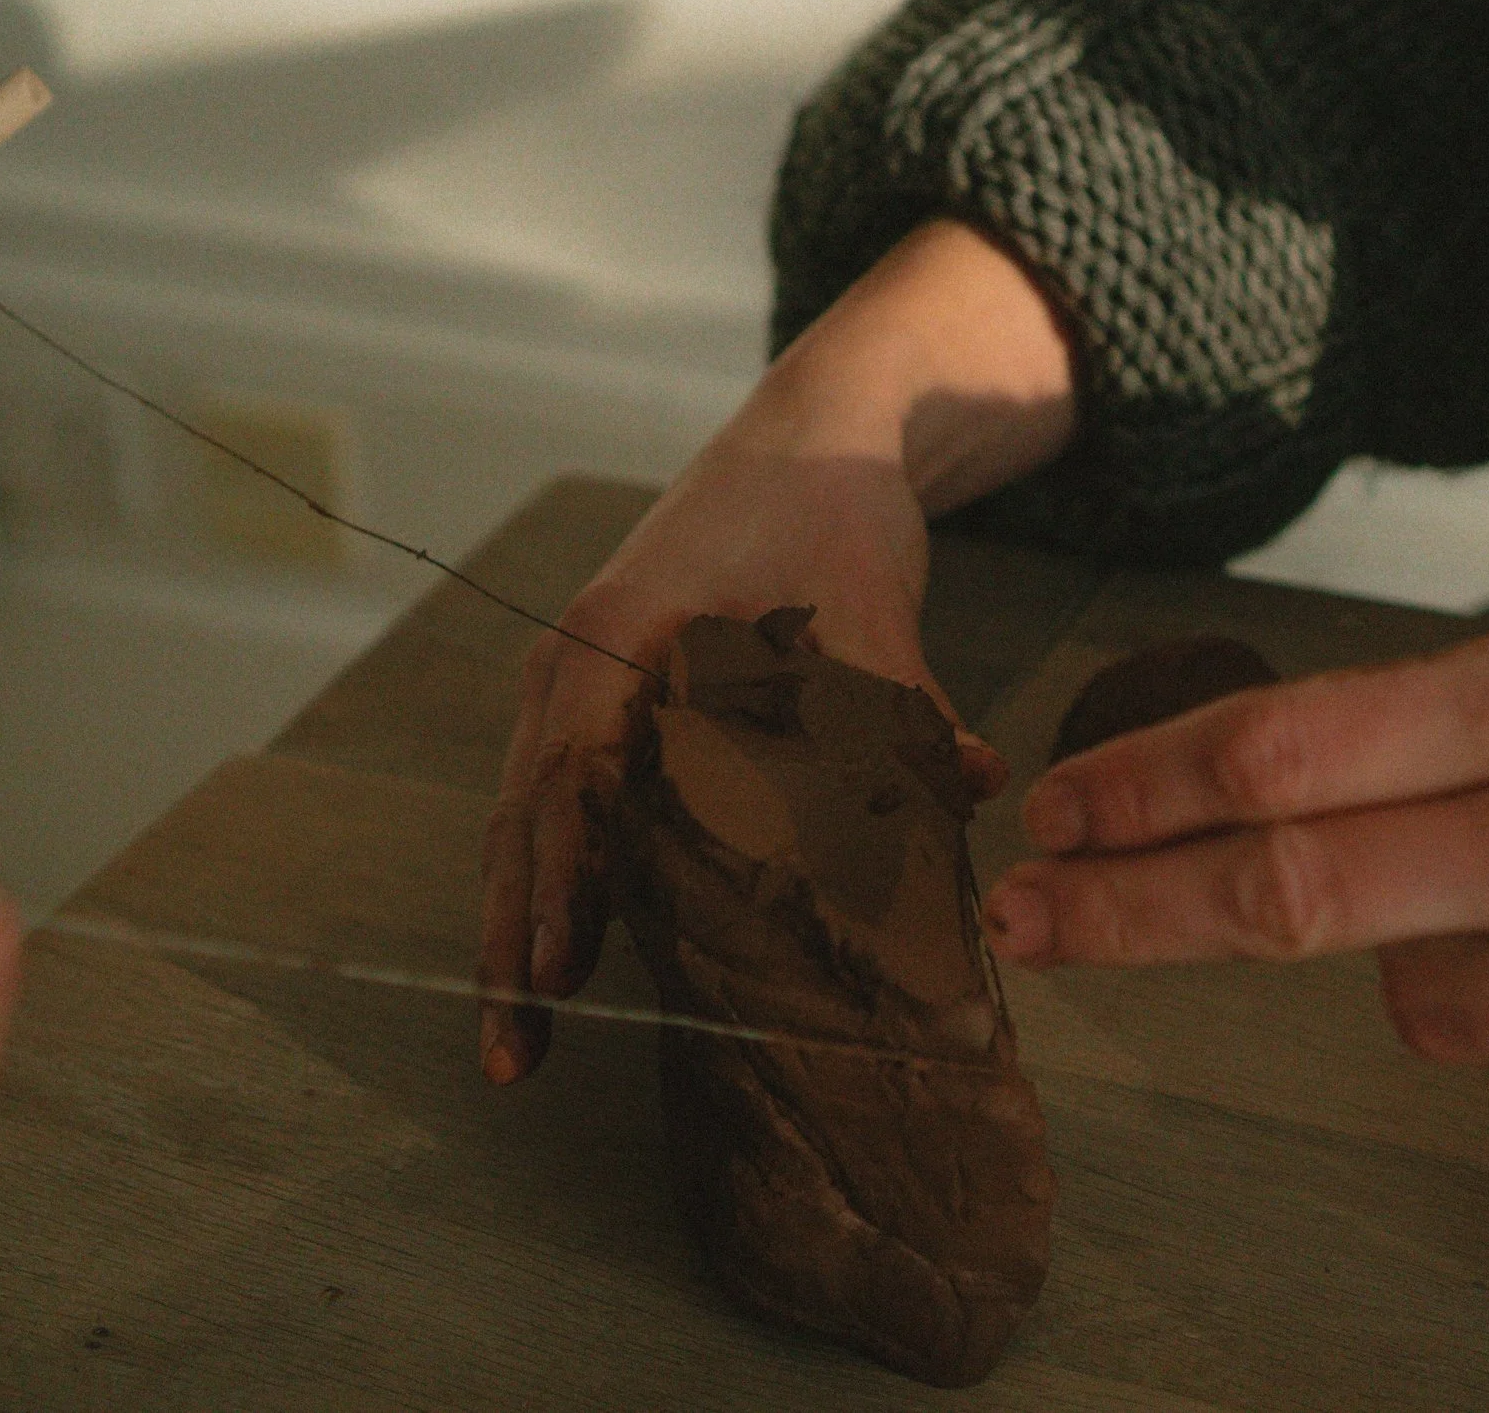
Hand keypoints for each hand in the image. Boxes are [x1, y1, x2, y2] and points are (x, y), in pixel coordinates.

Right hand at [478, 221, 1075, 1082]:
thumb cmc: (829, 507)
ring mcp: (575, 679)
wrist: (813, 432)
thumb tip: (975, 782)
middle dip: (515, 940)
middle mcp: (574, 660)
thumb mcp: (869, 603)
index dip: (564, 882)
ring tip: (517, 1043)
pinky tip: (563, 962)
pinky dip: (553, 880)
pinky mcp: (603, 698)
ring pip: (526, 821)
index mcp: (619, 634)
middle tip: (512, 1056)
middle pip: (524, 820)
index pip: (572, 779)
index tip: (557, 976)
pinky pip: (555, 803)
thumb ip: (910, 702)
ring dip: (521, 926)